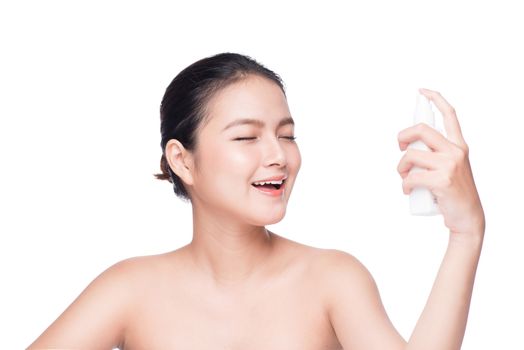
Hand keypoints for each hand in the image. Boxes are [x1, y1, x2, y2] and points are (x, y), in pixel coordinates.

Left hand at [397, 89, 484, 238]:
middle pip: (422, 130)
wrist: (467, 216)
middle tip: (399, 147)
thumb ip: (435, 155)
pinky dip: (404, 184)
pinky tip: (408, 190)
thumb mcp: (450, 168)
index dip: (436, 99)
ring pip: (411, 156)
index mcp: (459, 146)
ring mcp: (450, 165)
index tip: (422, 91)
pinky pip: (411, 177)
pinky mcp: (442, 180)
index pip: (450, 115)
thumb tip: (410, 148)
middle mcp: (456, 151)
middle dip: (403, 136)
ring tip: (404, 177)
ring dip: (400, 168)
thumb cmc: (453, 192)